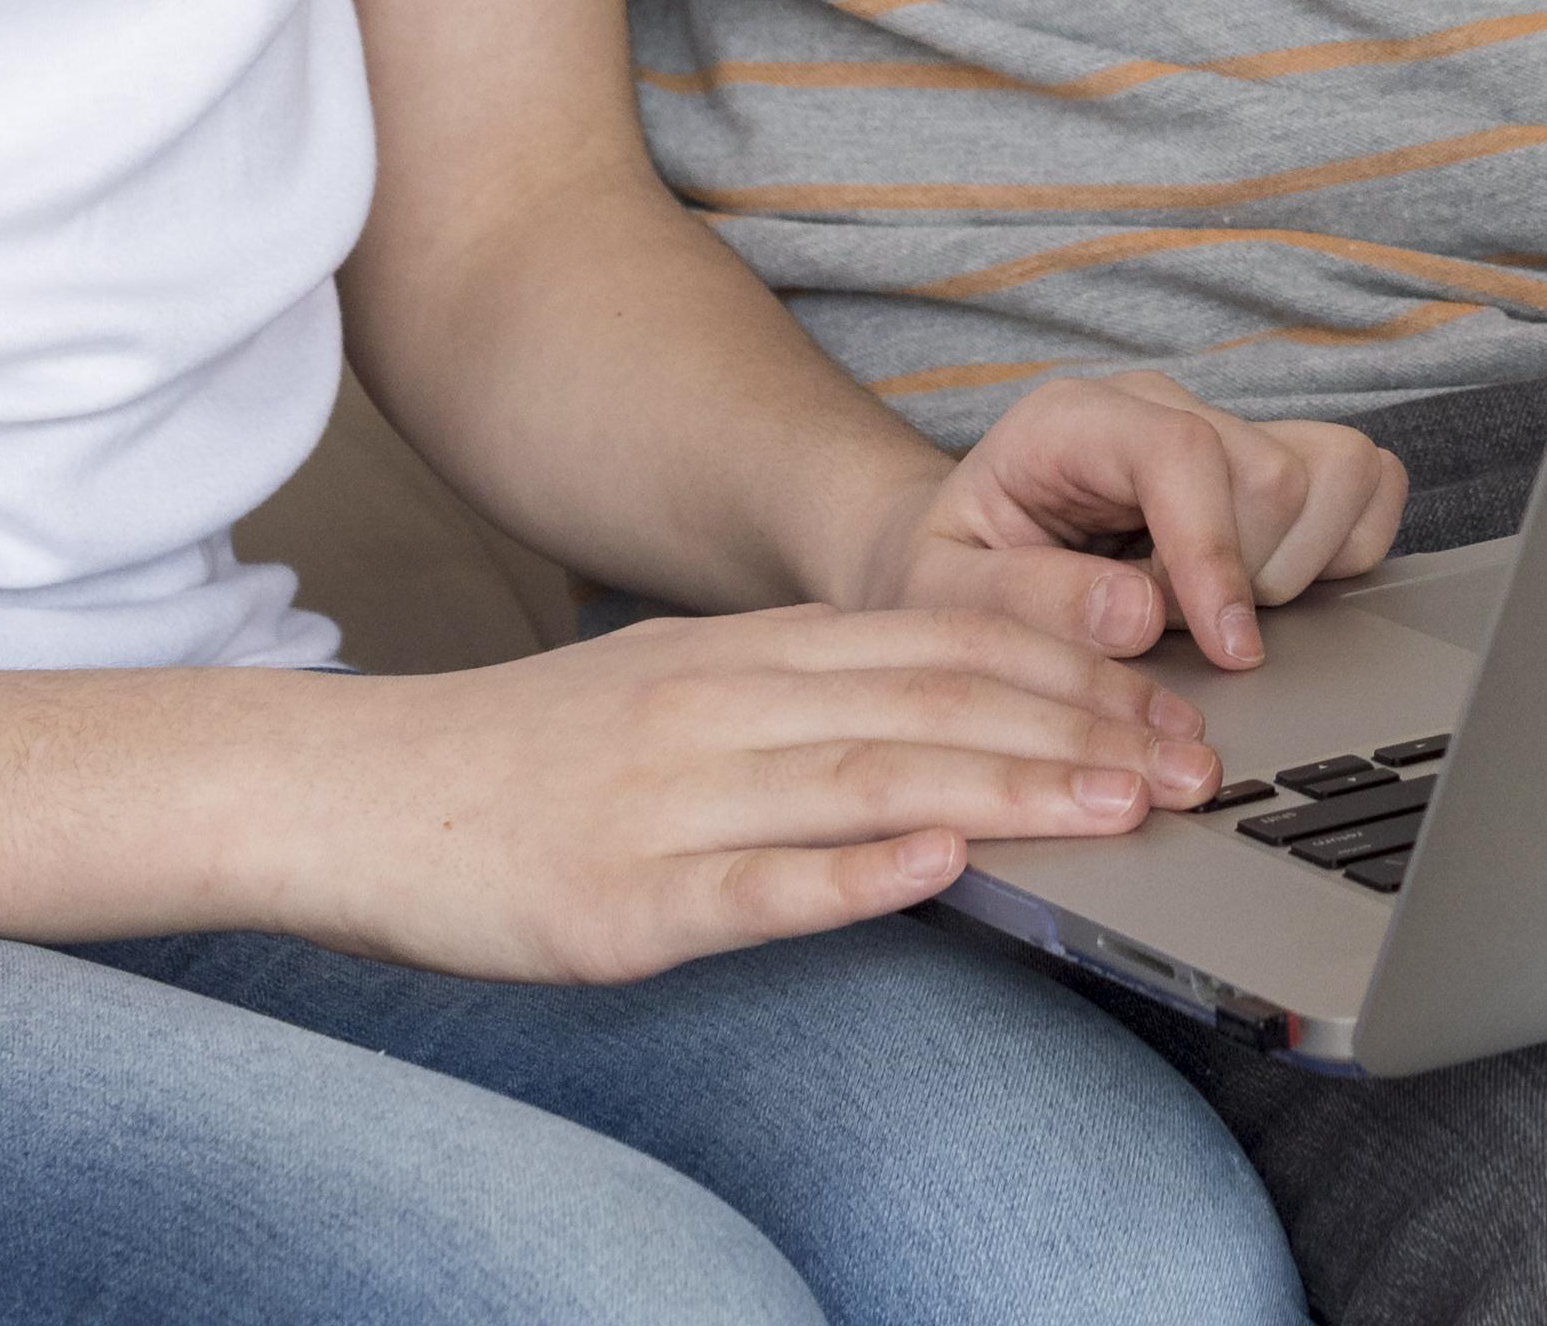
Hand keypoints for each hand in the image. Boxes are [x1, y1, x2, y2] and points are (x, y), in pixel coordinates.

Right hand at [323, 602, 1219, 981]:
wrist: (355, 793)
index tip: (1167, 706)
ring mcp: (671, 803)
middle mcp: (720, 710)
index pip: (939, 647)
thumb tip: (940, 722)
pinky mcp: (620, 900)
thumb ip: (800, 699)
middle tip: (1191, 768)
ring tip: (1113, 808)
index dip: (1068, 672)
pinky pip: (751, 886)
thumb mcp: (674, 691)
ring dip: (1006, 793)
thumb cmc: (525, 759)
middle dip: (1076, 733)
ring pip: (864, 781)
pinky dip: (851, 877)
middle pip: (930, 706)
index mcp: (743, 657)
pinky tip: (934, 870)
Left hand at [866, 374, 1406, 669]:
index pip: (1181, 452)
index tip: (1228, 649)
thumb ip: (1024, 603)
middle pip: (1273, 476)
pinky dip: (1341, 553)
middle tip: (1161, 629)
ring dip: (1291, 570)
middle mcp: (1163, 409)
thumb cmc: (954, 572)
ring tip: (1205, 609)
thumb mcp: (943, 598)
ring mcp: (1228, 429)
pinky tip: (1263, 590)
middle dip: (1236, 585)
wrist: (964, 551)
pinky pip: (1367, 486)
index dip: (1216, 552)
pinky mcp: (1278, 461)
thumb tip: (1138, 616)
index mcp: (1074, 421)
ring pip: (1336, 476)